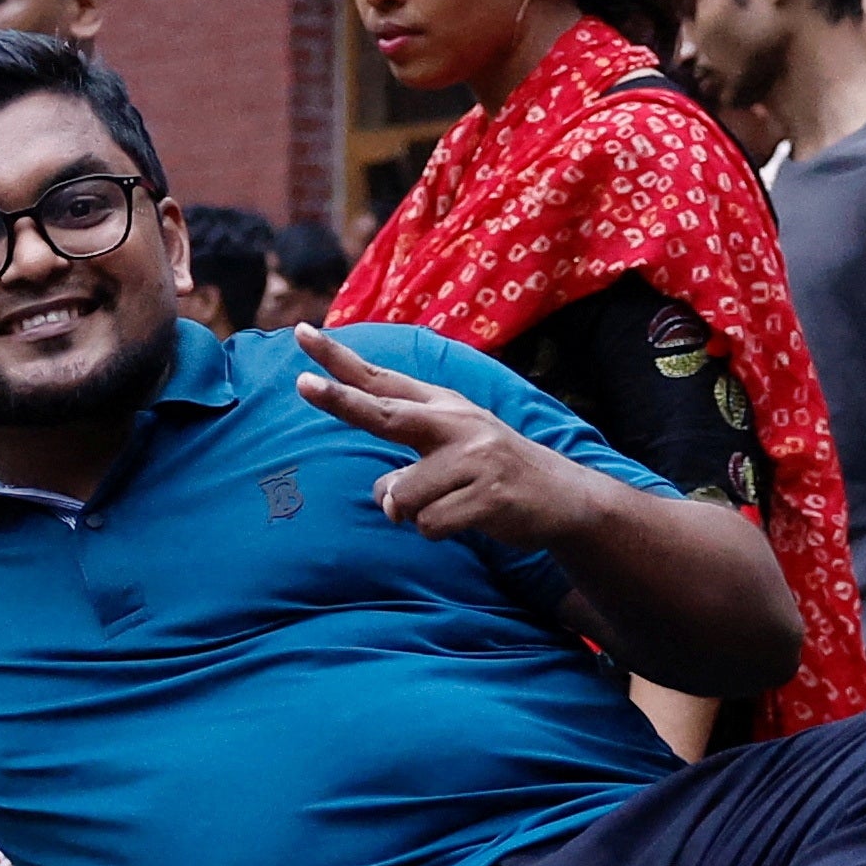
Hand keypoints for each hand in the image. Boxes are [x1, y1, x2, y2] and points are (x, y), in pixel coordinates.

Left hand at [298, 330, 602, 545]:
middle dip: (341, 400)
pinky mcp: (489, 495)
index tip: (301, 334)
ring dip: (411, 513)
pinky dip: (437, 531)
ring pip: (401, 498)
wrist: (564, 497)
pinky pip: (429, 525)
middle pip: (384, 415)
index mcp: (443, 407)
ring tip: (451, 502)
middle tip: (302, 384)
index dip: (339, 361)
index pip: (381, 380)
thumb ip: (406, 465)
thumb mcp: (452, 451)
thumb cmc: (491, 473)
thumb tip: (385, 496)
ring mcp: (475, 458)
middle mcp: (457, 424)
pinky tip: (468, 518)